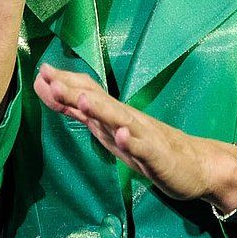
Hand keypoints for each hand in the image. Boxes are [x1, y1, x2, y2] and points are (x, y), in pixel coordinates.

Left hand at [34, 64, 236, 215]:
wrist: (196, 166)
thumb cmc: (148, 146)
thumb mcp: (111, 131)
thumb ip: (84, 114)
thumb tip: (53, 92)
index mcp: (113, 115)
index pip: (86, 94)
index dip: (63, 84)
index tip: (39, 71)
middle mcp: (126, 119)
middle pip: (97, 101)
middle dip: (73, 91)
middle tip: (49, 78)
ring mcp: (142, 135)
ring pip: (119, 120)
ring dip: (100, 109)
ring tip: (82, 100)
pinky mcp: (157, 155)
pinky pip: (143, 148)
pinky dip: (131, 141)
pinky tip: (121, 135)